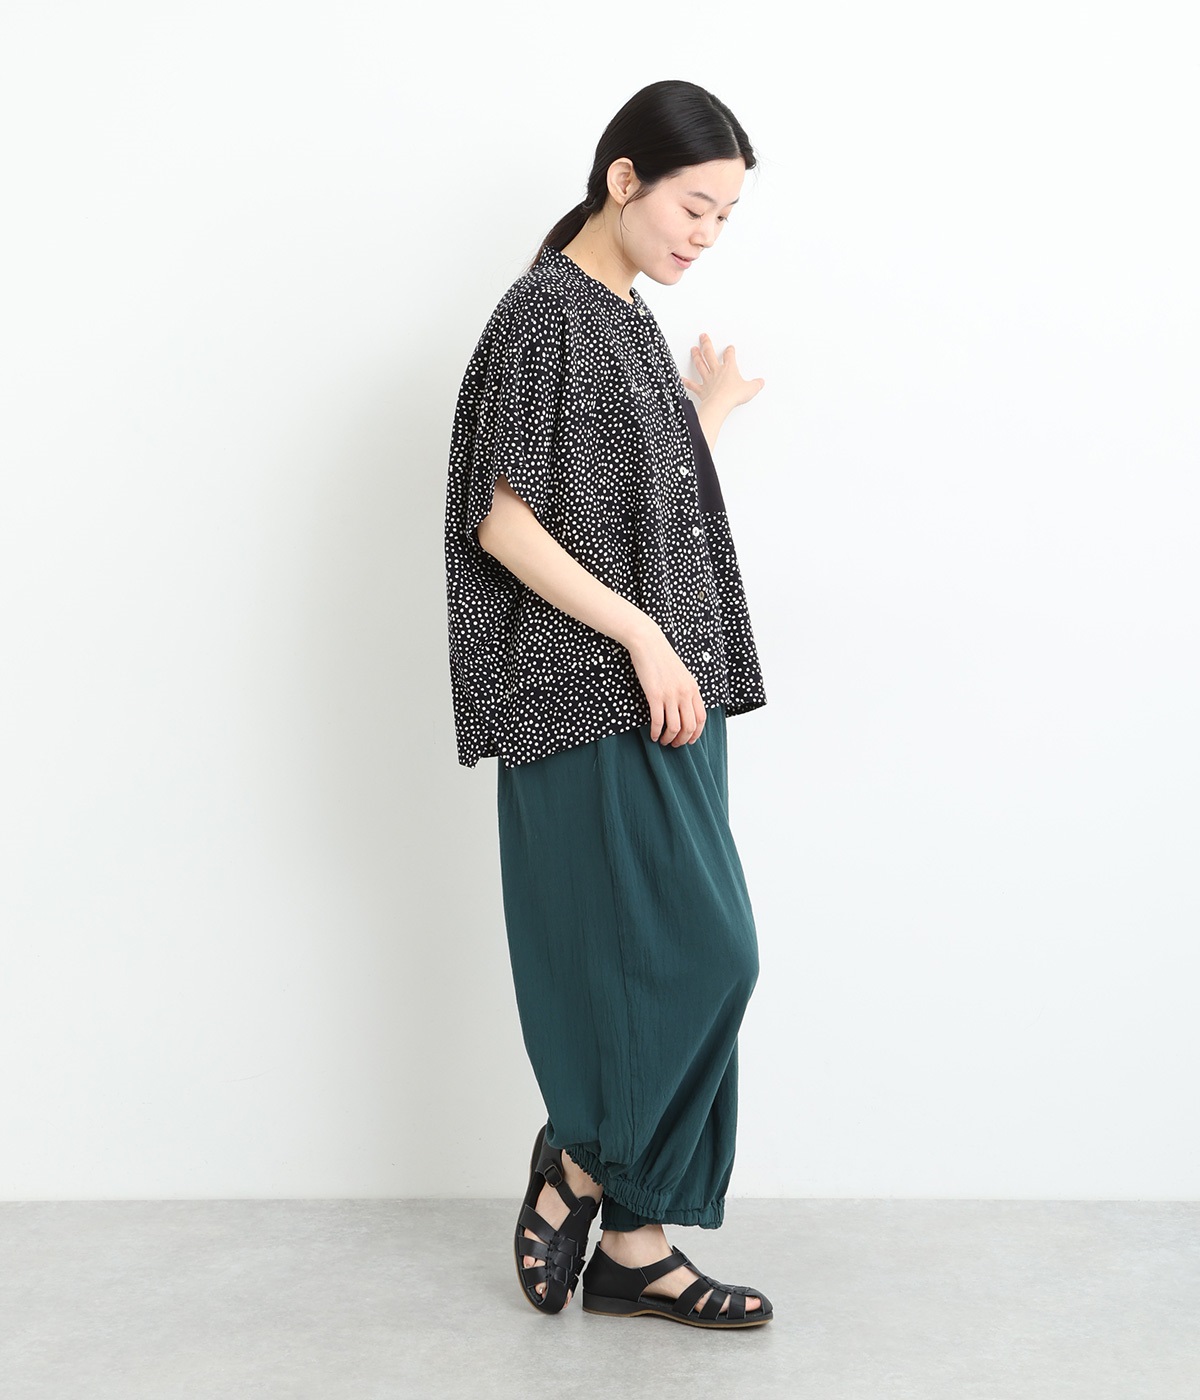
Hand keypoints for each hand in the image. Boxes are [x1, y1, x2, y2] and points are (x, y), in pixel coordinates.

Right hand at [626, 622, 706, 747]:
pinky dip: (656, 732)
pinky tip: (653, 735)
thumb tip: (684, 708)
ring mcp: (670, 695)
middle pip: (690, 726)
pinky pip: (658, 721)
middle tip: (675, 744)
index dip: (696, 733)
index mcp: (693, 688)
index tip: (689, 740)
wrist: (648, 643)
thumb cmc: (662, 657)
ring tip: (663, 741)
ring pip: (674, 727)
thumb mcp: (682, 674)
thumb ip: (686, 690)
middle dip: (682, 740)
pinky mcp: (655, 695)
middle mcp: (685, 693)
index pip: (702, 718)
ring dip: (669, 739)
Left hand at [680, 332, 764, 410]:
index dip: (729, 350)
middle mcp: (717, 371)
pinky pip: (693, 385)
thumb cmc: (733, 396)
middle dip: (706, 344)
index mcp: (729, 369)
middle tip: (703, 337)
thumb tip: (760, 383)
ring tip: (694, 349)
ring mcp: (708, 380)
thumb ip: (755, 385)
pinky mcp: (702, 390)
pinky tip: (682, 378)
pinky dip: (687, 382)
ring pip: (700, 365)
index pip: (729, 355)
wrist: (720, 404)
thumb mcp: (750, 389)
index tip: (729, 348)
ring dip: (696, 356)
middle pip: (710, 354)